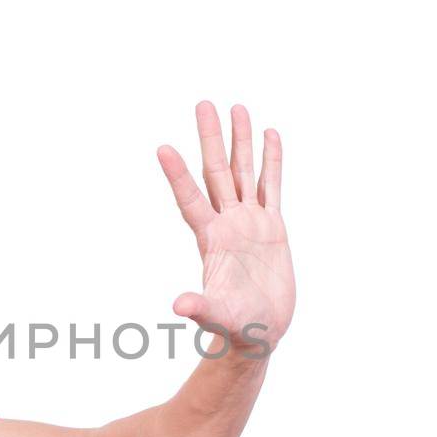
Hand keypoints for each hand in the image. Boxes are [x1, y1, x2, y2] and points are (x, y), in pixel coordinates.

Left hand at [156, 101, 295, 352]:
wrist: (259, 331)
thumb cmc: (236, 326)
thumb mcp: (218, 316)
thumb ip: (200, 309)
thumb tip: (178, 307)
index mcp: (211, 239)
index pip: (191, 199)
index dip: (178, 175)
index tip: (163, 148)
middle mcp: (228, 223)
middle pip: (216, 172)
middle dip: (210, 138)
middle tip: (203, 104)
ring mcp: (250, 222)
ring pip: (244, 172)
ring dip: (240, 141)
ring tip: (237, 107)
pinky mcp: (273, 227)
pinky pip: (273, 187)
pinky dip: (272, 161)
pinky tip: (270, 135)